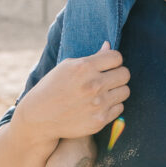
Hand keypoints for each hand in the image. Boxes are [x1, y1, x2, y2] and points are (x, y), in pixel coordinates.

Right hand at [13, 42, 130, 141]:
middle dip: (118, 74)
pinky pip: (120, 108)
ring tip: (104, 92)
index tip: (107, 65)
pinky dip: (112, 106)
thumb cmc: (53, 87)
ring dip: (117, 90)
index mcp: (84, 67)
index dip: (113, 60)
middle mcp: (93, 85)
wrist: (40, 118)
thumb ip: (91, 57)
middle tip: (108, 78)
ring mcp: (98, 104)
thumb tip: (109, 46)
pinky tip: (100, 105)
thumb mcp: (67, 67)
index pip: (117, 57)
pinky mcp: (99, 120)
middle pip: (125, 74)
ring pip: (125, 91)